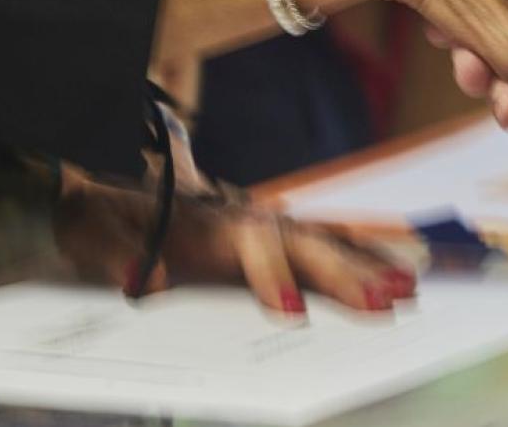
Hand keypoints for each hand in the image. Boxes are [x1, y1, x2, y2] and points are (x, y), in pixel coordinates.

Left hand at [53, 170, 414, 315]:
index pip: (254, 247)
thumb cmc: (106, 223)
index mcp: (211, 226)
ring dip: (367, 269)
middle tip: (388, 300)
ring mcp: (268, 229)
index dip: (274, 276)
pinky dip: (363, 262)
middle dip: (348, 275)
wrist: (106, 198)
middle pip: (308, 246)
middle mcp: (250, 222)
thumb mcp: (98, 238)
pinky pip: (328, 248)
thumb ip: (122, 255)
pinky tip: (397, 277)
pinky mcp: (276, 242)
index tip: (292, 309)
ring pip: (327, 246)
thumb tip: (144, 280)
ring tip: (408, 289)